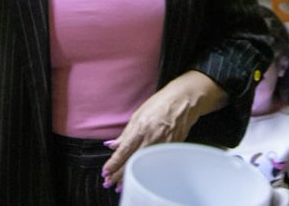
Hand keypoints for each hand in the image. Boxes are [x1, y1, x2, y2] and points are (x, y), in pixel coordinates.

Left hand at [100, 72, 224, 188]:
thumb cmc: (161, 104)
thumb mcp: (138, 114)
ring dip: (131, 176)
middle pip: (132, 162)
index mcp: (141, 128)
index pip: (124, 151)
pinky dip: (146, 171)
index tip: (105, 171)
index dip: (113, 163)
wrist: (183, 101)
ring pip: (144, 166)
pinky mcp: (171, 149)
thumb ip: (125, 133)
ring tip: (120, 185)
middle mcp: (152, 139)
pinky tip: (139, 177)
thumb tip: (113, 145)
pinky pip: (156, 163)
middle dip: (118, 175)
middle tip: (108, 182)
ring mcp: (163, 145)